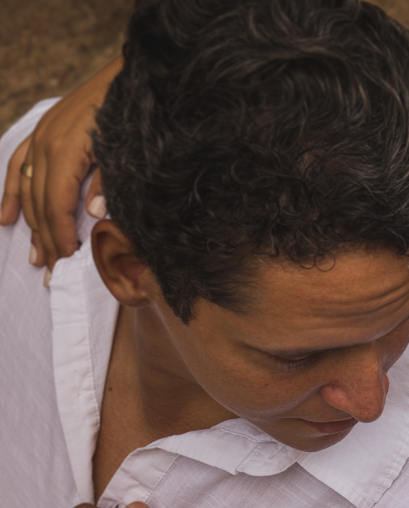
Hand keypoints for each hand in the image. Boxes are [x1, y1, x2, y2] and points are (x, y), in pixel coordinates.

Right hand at [0, 56, 120, 269]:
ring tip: (34, 256)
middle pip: (40, 201)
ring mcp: (42, 135)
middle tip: (51, 270)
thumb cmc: (132, 114)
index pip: (57, 204)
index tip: (66, 259)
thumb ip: (108, 181)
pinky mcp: (44, 130)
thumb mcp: (125, 151)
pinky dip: (12, 192)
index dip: (60, 234)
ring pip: (28, 187)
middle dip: (45, 238)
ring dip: (30, 224)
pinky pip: (20, 165)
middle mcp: (47, 143)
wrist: (135, 75)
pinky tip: (5, 218)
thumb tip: (93, 212)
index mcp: (67, 151)